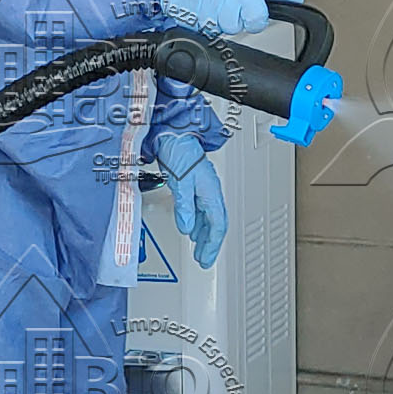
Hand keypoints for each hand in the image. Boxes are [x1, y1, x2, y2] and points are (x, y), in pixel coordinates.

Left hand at [154, 133, 227, 268]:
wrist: (175, 134)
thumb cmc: (180, 152)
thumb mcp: (181, 182)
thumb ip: (184, 207)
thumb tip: (187, 227)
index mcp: (211, 192)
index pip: (217, 225)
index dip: (212, 244)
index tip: (206, 258)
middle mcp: (210, 192)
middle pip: (216, 224)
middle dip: (210, 244)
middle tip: (204, 259)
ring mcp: (204, 189)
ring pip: (209, 218)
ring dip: (205, 235)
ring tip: (199, 249)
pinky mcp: (196, 185)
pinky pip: (201, 210)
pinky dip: (198, 223)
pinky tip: (192, 229)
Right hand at [155, 0, 301, 36]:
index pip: (257, 20)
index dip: (253, 15)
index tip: (244, 3)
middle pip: (234, 27)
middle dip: (230, 16)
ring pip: (214, 30)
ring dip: (212, 19)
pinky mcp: (177, 5)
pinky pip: (193, 28)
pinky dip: (194, 19)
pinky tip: (195, 2)